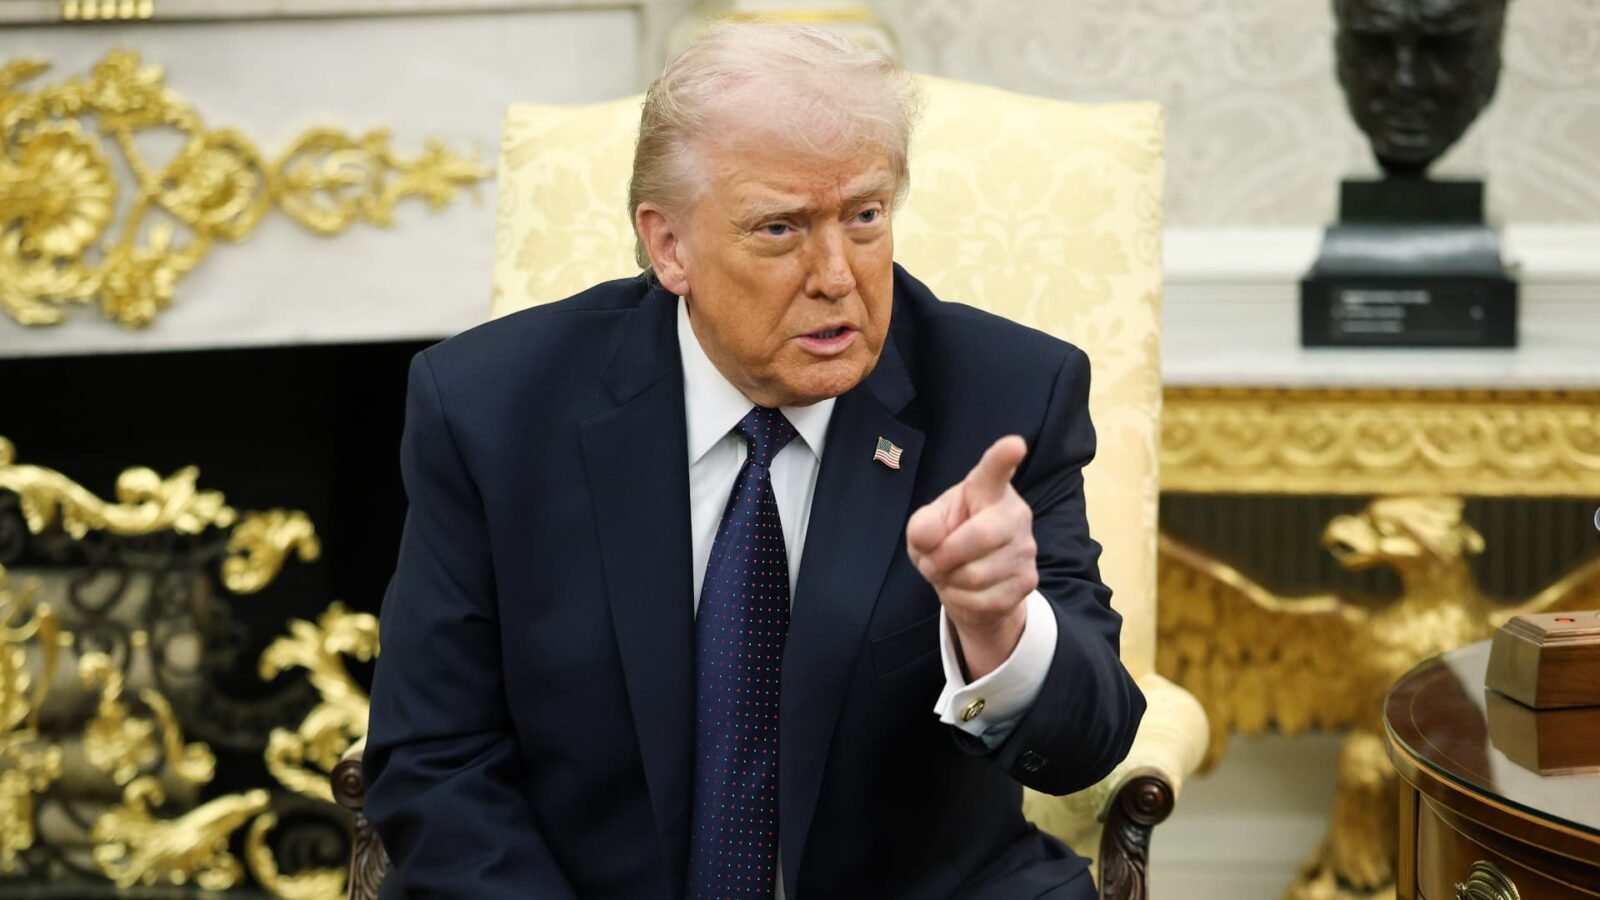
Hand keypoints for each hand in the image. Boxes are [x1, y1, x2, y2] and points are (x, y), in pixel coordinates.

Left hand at [905, 435, 1036, 680]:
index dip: (1003, 457)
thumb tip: (929, 536)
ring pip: (978, 574)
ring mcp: (1026, 548)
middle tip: (931, 561)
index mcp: (987, 490)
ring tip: (951, 574)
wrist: (969, 586)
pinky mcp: (1028, 580)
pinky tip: (966, 590)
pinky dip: (963, 600)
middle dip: (945, 555)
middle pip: (981, 536)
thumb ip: (922, 526)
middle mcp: (1014, 513)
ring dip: (951, 581)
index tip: (1014, 444)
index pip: (994, 471)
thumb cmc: (947, 542)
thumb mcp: (924, 530)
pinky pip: (986, 599)